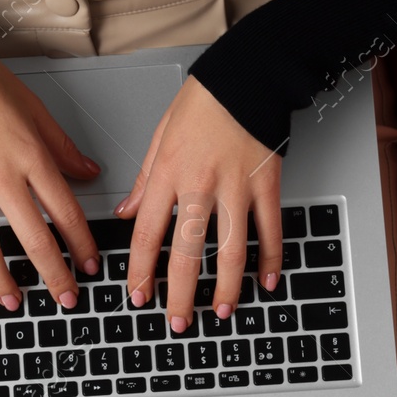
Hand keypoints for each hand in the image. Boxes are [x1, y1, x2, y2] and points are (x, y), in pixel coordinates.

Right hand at [0, 59, 102, 311]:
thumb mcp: (36, 112)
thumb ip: (63, 148)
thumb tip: (89, 172)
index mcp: (30, 159)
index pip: (66, 213)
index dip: (81, 245)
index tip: (89, 265)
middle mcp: (0, 178)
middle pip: (34, 240)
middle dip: (55, 276)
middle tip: (66, 298)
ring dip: (4, 282)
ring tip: (15, 301)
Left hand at [116, 76, 284, 333]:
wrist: (247, 75)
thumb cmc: (203, 102)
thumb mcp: (160, 137)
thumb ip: (144, 181)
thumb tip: (124, 214)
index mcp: (168, 173)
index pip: (147, 234)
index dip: (141, 271)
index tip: (138, 296)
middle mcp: (200, 185)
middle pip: (187, 253)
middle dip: (180, 294)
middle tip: (178, 322)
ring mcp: (237, 187)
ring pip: (231, 249)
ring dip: (227, 286)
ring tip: (222, 310)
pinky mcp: (267, 184)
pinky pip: (270, 229)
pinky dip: (271, 258)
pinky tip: (268, 281)